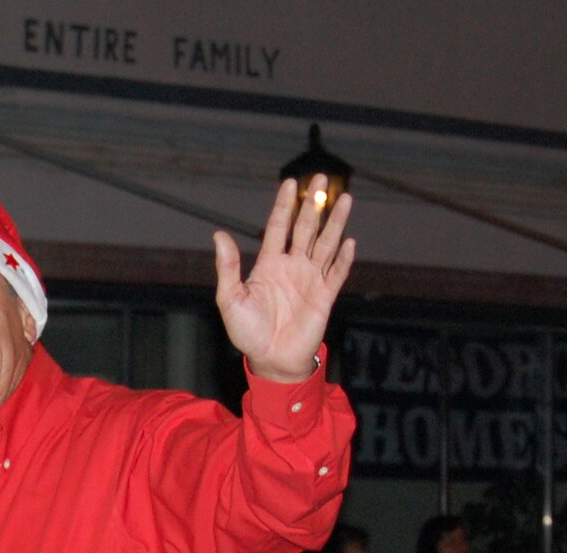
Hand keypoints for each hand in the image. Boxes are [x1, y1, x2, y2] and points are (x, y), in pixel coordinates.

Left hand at [213, 177, 356, 382]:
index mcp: (269, 264)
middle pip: (306, 228)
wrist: (269, 360)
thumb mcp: (230, 298)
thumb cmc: (247, 332)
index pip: (279, 227)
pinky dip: (343, 258)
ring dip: (335, 223)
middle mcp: (292, 266)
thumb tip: (219, 234)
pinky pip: (336, 273)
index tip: (291, 182)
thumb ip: (227, 267)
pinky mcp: (324, 297)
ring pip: (326, 244)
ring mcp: (310, 280)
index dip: (284, 205)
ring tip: (344, 199)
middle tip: (322, 178)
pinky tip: (348, 241)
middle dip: (314, 204)